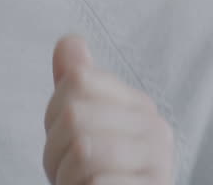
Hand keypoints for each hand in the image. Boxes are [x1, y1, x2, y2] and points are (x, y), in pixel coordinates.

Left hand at [42, 35, 173, 184]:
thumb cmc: (95, 181)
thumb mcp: (80, 130)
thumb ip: (77, 87)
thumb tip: (70, 42)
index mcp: (140, 107)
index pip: (76, 81)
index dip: (54, 117)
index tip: (67, 144)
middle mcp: (157, 132)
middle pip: (74, 114)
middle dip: (54, 152)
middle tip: (70, 174)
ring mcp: (158, 167)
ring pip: (83, 148)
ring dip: (65, 177)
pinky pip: (96, 183)